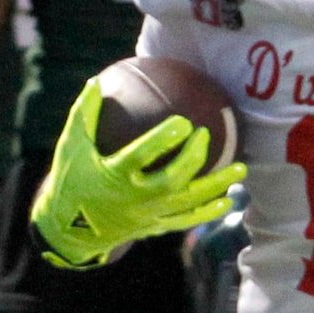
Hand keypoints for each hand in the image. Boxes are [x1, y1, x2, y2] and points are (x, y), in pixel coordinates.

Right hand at [30, 78, 246, 269]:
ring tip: (242, 169)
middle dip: (193, 158)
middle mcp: (135, 198)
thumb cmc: (72, 180)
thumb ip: (85, 115)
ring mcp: (149, 214)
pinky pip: (187, 220)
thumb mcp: (71, 146)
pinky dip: (208, 211)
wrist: (71, 230)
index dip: (163, 141)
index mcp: (114, 175)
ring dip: (216, 185)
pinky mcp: (157, 227)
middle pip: (172, 179)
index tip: (184, 122)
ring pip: (188, 202)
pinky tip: (229, 200)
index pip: (141, 156)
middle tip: (206, 136)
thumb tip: (96, 81)